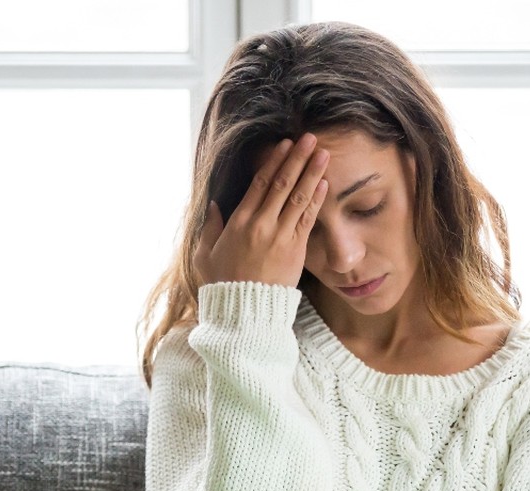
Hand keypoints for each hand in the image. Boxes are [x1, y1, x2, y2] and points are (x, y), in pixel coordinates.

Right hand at [195, 133, 329, 287]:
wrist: (245, 312)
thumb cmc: (223, 284)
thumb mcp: (205, 255)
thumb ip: (210, 228)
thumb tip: (214, 205)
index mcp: (238, 222)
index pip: (259, 184)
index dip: (273, 162)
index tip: (284, 144)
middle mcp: (261, 225)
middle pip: (281, 184)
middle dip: (297, 158)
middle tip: (309, 138)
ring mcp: (280, 236)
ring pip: (298, 197)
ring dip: (312, 173)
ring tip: (323, 154)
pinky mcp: (296, 250)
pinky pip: (308, 219)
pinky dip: (316, 199)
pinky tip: (324, 183)